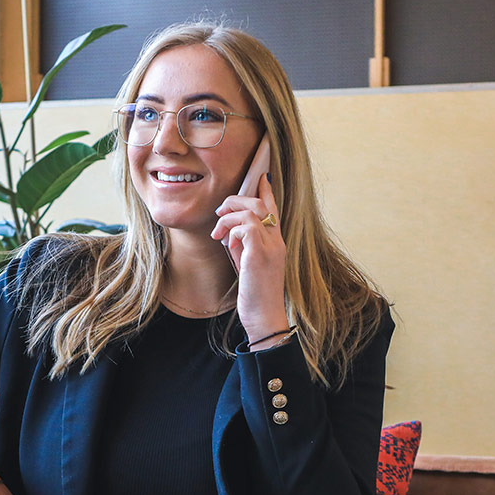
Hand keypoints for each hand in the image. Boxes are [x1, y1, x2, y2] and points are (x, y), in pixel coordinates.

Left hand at [210, 172, 288, 343]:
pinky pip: (246, 227)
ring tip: (218, 233)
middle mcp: (277, 241)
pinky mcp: (260, 255)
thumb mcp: (248, 264)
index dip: (266, 191)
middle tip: (219, 213)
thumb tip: (229, 233)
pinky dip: (232, 230)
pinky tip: (226, 243)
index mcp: (276, 242)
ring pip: (252, 211)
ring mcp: (271, 247)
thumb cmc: (255, 295)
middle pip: (260, 203)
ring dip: (229, 217)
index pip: (273, 209)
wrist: (264, 317)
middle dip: (236, 200)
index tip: (260, 177)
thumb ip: (243, 246)